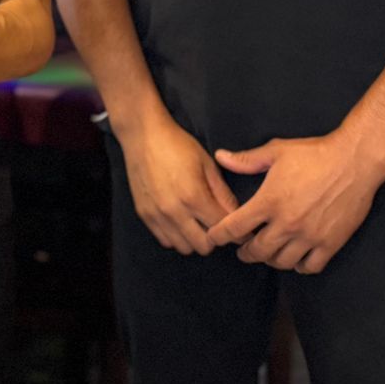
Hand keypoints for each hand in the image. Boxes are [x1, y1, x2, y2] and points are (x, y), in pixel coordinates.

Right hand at [112, 111, 237, 255]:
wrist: (142, 135)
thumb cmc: (178, 145)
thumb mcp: (207, 164)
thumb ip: (222, 193)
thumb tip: (237, 214)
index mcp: (194, 196)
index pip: (222, 227)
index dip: (237, 231)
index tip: (242, 232)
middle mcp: (174, 211)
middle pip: (204, 246)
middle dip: (216, 239)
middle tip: (218, 226)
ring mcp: (156, 215)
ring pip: (184, 248)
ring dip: (195, 240)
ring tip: (199, 225)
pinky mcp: (144, 215)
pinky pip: (165, 241)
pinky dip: (177, 237)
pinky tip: (181, 222)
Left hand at [204, 132, 384, 272]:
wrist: (355, 161)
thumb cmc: (314, 153)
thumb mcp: (277, 151)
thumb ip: (247, 159)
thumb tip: (220, 157)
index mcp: (269, 201)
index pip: (236, 227)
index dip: (220, 235)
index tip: (214, 237)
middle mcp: (287, 223)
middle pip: (258, 251)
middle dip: (246, 252)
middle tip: (243, 250)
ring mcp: (310, 236)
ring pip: (282, 262)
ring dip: (271, 260)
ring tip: (268, 253)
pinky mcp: (331, 243)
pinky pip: (311, 267)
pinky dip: (300, 266)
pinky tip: (296, 259)